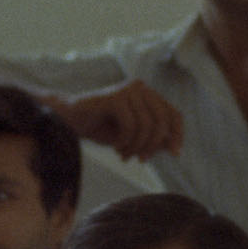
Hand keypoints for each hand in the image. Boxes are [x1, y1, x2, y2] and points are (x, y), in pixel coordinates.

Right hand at [50, 82, 184, 161]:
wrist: (70, 121)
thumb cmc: (101, 128)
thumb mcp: (132, 138)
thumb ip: (153, 139)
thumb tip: (174, 147)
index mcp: (148, 95)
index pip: (173, 113)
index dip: (177, 134)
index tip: (175, 155)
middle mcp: (141, 88)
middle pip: (162, 120)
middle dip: (153, 145)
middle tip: (141, 160)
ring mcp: (127, 90)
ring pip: (146, 125)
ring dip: (136, 146)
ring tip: (124, 155)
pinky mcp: (115, 96)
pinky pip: (130, 124)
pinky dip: (125, 141)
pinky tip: (116, 146)